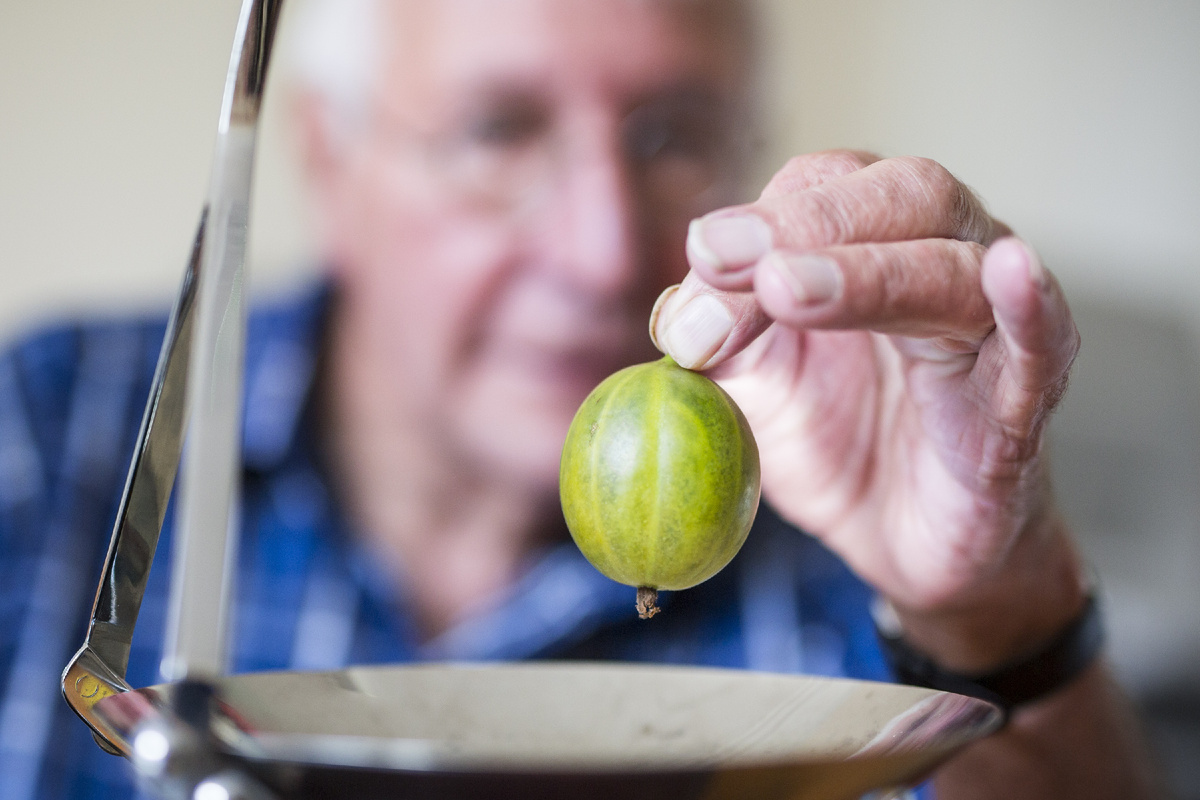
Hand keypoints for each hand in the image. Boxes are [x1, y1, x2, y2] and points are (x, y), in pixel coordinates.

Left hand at [652, 151, 1087, 669]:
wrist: (902, 540)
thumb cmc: (836, 441)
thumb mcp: (756, 388)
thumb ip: (721, 343)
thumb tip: (677, 317)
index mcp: (869, 239)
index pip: (819, 191)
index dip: (760, 220)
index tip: (701, 256)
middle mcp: (943, 255)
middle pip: (898, 198)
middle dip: (807, 223)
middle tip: (726, 255)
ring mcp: (990, 325)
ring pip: (951, 268)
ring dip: (867, 272)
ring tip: (786, 288)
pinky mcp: (1023, 400)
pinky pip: (1040, 347)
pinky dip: (1028, 309)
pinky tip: (1010, 272)